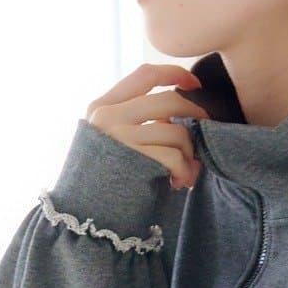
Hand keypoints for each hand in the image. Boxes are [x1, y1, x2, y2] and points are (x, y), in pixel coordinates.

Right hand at [86, 63, 207, 190]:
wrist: (84, 214)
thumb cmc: (102, 179)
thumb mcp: (108, 139)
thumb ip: (135, 120)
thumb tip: (178, 117)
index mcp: (102, 105)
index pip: (146, 74)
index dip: (175, 73)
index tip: (194, 84)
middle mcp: (108, 117)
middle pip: (169, 100)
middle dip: (195, 115)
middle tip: (203, 130)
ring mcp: (121, 138)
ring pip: (176, 131)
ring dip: (190, 153)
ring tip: (187, 170)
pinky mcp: (134, 161)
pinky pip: (174, 157)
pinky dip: (185, 170)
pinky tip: (180, 182)